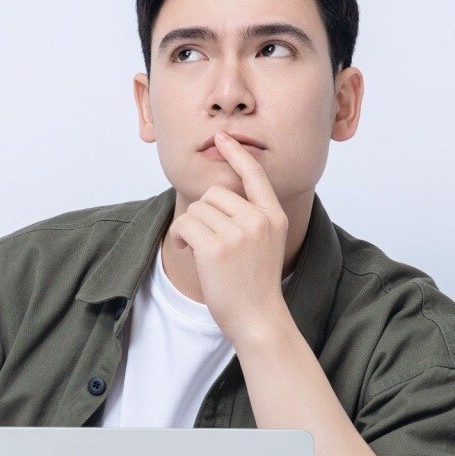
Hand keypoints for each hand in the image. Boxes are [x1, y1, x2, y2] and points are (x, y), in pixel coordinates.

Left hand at [163, 130, 290, 342]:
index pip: (255, 175)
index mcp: (274, 216)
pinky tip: (189, 250)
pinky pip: (186, 223)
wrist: (258, 318)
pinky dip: (181, 235)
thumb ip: (251, 217)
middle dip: (204, 213)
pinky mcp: (215, 247)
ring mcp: (238, 233)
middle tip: (207, 239)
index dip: (237, 153)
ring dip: (191, 227)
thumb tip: (219, 195)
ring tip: (200, 249)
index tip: (223, 137)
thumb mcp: (265, 243)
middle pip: (215, 193)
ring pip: (198, 209)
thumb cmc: (256, 285)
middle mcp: (258, 220)